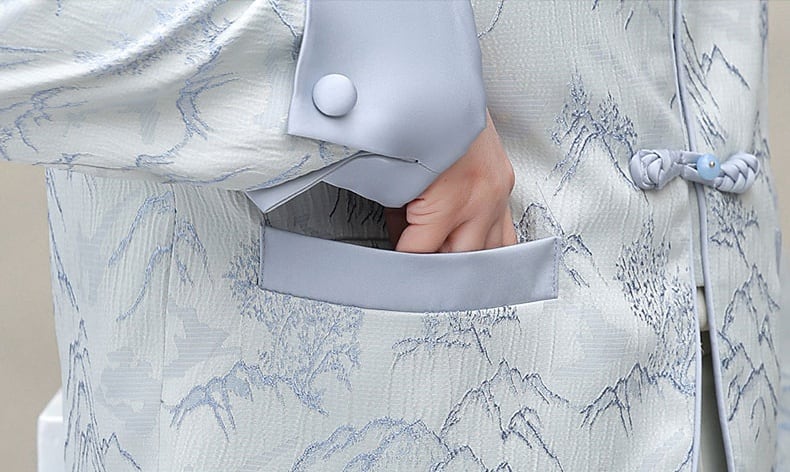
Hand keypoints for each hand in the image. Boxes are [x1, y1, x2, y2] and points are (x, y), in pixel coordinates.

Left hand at [385, 109, 516, 252]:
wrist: (444, 82)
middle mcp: (483, 199)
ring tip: (439, 249)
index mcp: (454, 197)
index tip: (392, 262)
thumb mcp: (395, 168)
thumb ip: (399, 211)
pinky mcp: (505, 185)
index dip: (402, 259)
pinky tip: (468, 243)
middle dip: (433, 261)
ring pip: (489, 253)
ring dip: (462, 256)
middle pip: (459, 258)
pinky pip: (505, 232)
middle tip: (412, 258)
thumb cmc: (418, 118)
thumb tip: (401, 235)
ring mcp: (499, 193)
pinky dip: (487, 244)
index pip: (423, 251)